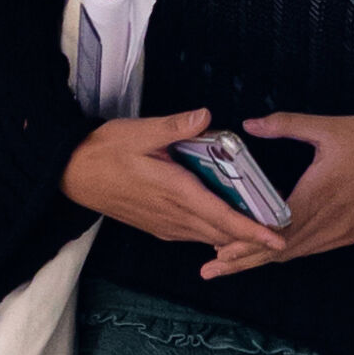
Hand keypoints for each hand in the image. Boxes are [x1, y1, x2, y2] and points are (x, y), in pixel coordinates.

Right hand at [61, 109, 286, 256]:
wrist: (72, 173)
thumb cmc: (105, 150)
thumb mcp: (139, 131)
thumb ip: (175, 126)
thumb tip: (207, 116)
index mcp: (175, 191)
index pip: (222, 216)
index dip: (252, 230)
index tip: (277, 239)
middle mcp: (174, 215)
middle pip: (221, 232)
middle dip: (251, 236)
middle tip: (280, 230)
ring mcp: (165, 225)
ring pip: (208, 236)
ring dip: (233, 236)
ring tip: (259, 227)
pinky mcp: (157, 227)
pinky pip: (193, 234)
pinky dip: (213, 233)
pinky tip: (222, 223)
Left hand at [201, 112, 353, 279]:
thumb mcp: (328, 127)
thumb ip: (286, 124)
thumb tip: (249, 123)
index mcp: (318, 198)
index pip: (273, 232)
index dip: (244, 243)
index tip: (217, 252)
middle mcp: (330, 223)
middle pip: (279, 251)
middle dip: (244, 260)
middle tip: (211, 269)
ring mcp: (343, 232)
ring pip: (296, 252)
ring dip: (264, 258)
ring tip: (232, 262)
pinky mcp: (353, 232)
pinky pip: (313, 247)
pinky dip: (288, 251)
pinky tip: (273, 249)